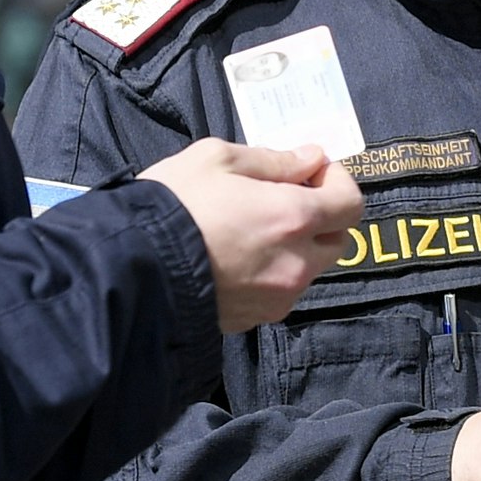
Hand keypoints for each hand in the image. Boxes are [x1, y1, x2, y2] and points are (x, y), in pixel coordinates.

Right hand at [139, 140, 362, 333]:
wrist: (129, 269)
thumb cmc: (171, 204)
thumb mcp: (217, 159)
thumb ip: (274, 160)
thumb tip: (311, 159)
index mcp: (294, 217)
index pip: (352, 204)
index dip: (339, 184)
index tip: (313, 173)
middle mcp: (297, 263)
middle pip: (338, 241)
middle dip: (322, 218)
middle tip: (285, 199)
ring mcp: (278, 297)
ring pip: (308, 270)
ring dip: (296, 248)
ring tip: (252, 231)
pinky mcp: (255, 320)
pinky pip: (279, 293)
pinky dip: (271, 275)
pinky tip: (235, 259)